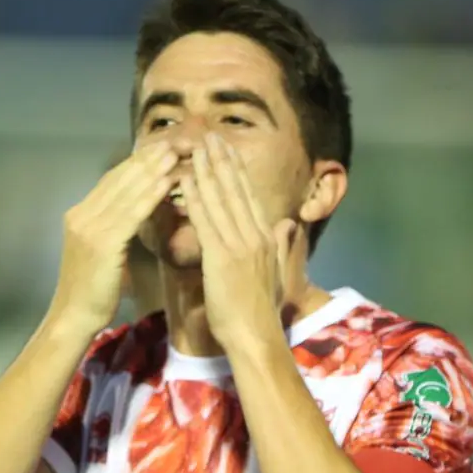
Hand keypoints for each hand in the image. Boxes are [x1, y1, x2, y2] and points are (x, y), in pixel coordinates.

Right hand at [50, 145, 179, 338]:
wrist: (75, 316)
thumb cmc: (95, 289)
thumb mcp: (106, 250)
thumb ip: (117, 227)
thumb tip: (140, 208)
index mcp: (81, 213)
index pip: (113, 178)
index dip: (138, 161)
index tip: (163, 146)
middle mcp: (82, 214)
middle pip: (119, 178)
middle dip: (148, 158)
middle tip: (175, 140)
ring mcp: (89, 227)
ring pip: (126, 192)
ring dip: (152, 170)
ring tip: (174, 152)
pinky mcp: (101, 243)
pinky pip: (130, 214)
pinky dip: (149, 196)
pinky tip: (166, 183)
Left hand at [186, 134, 298, 349]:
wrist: (255, 336)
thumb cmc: (262, 311)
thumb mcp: (278, 273)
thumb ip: (283, 246)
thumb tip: (287, 224)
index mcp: (266, 238)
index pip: (248, 196)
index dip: (236, 170)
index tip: (226, 149)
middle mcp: (256, 235)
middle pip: (236, 190)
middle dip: (221, 160)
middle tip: (209, 135)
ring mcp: (240, 245)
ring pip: (220, 200)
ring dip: (206, 171)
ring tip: (196, 147)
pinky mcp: (222, 258)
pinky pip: (206, 222)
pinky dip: (195, 198)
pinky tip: (184, 180)